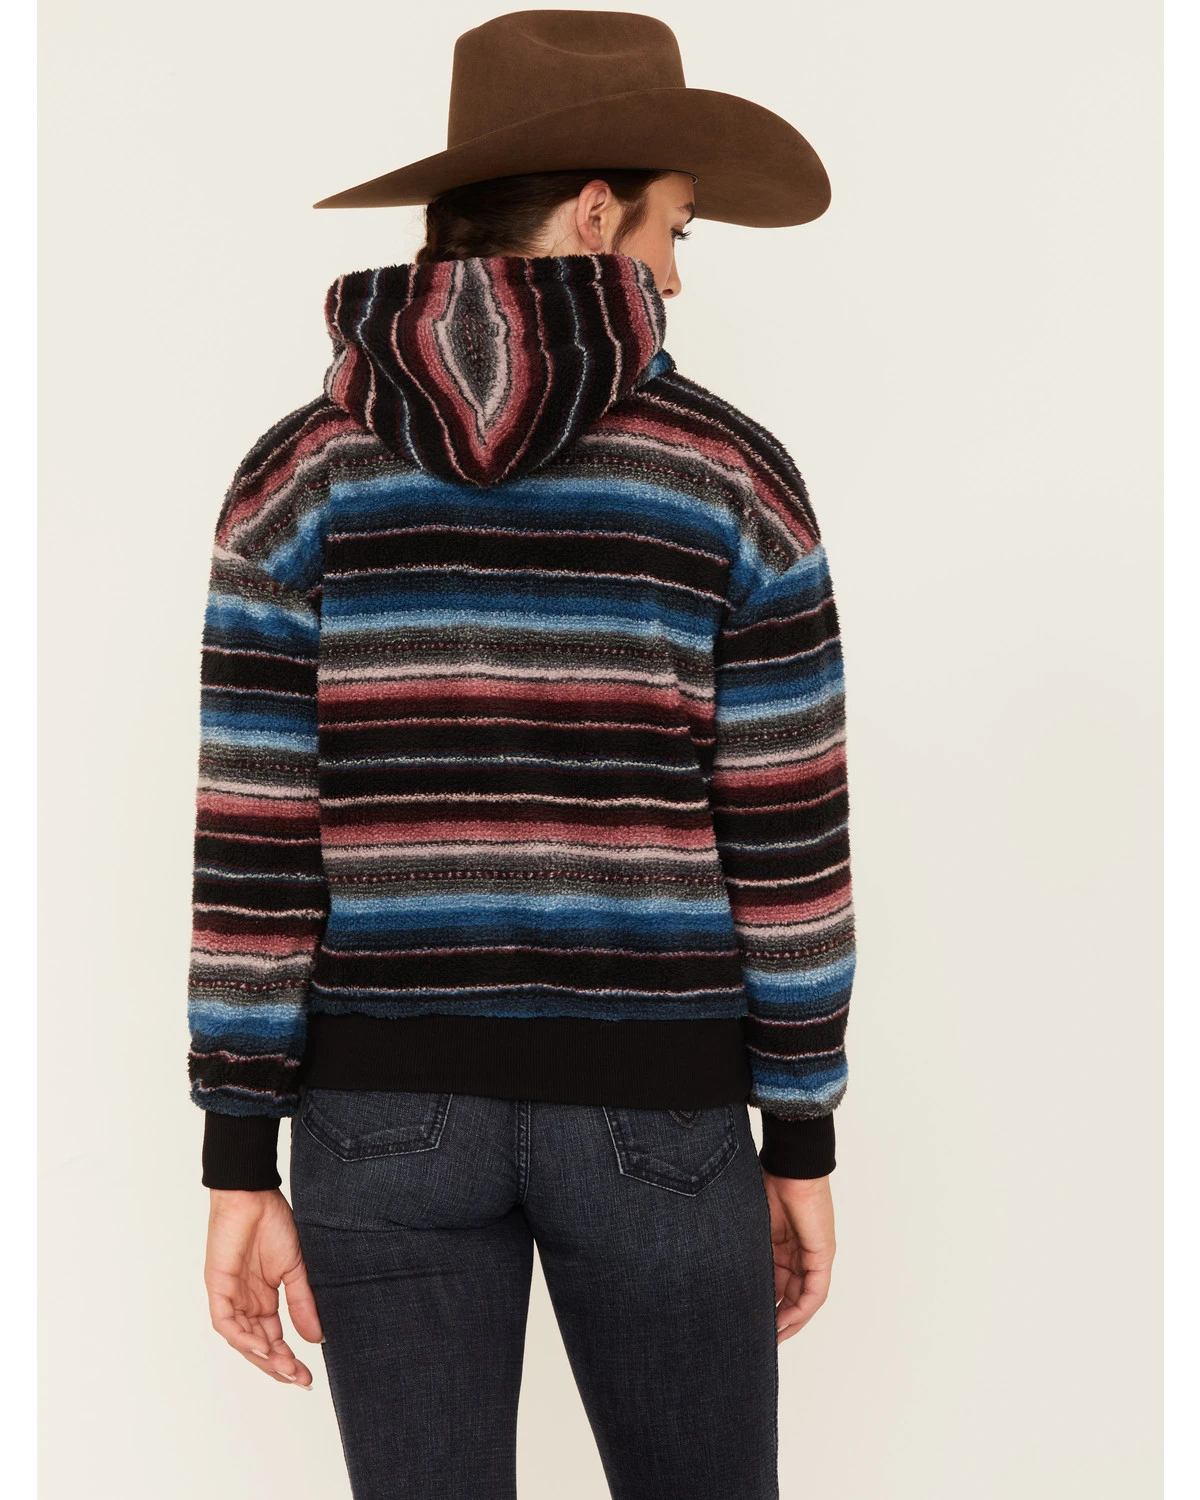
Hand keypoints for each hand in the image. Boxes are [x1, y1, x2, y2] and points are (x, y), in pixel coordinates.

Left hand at [205, 1188, 323, 1386]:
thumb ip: (302, 1303)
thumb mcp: (295, 1269)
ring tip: (286, 1369)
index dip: (289, 1359)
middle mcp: (245, 1303)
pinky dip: (243, 1337)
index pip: (274, 1338)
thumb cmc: (273, 1223)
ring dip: (263, 1357)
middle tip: (300, 1380)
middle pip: (258, 1346)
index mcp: (263, 1299)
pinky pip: (227, 1322)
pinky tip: (263, 1348)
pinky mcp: (218, 1288)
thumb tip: (317, 1338)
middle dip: (278, 1366)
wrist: (253, 1196)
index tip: (308, 1376)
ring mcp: (230, 1297)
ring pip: (242, 1340)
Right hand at [762, 1171, 834, 1344]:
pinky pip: (814, 1291)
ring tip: (771, 1337)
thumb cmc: (766, 1185)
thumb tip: (725, 1271)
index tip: (746, 1321)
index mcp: (781, 1246)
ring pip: (802, 1298)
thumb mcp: (752, 1227)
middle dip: (775, 1317)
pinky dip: (802, 1309)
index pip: (775, 1284)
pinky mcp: (822, 1255)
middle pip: (789, 1295)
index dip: (763, 1304)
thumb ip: (747, 1250)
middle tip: (757, 1337)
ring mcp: (812, 1255)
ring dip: (789, 1320)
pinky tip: (786, 1322)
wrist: (789, 1166)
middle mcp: (799, 1254)